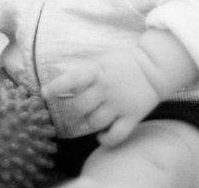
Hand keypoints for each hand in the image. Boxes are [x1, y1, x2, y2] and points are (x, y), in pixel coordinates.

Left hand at [43, 47, 160, 146]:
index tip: (44, 92)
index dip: (57, 86)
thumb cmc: (123, 62)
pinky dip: (106, 140)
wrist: (154, 67)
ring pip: (94, 123)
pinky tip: (100, 136)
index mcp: (98, 71)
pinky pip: (116, 135)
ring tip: (80, 125)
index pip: (73, 78)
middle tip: (67, 115)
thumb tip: (61, 84)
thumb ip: (84, 72)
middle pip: (80, 106)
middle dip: (71, 112)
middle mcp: (106, 88)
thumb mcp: (101, 60)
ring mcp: (119, 104)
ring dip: (84, 127)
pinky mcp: (132, 117)